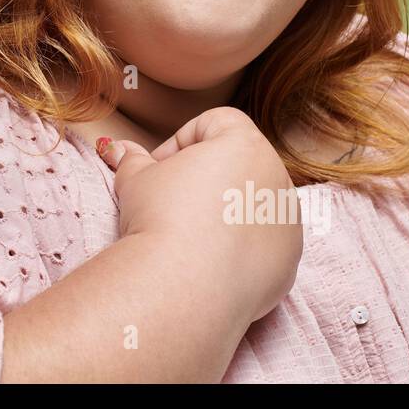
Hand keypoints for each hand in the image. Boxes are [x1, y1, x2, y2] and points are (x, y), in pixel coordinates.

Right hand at [97, 106, 303, 322]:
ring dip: (228, 211)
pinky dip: (241, 247)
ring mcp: (288, 221)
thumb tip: (119, 149)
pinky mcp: (289, 261)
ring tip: (190, 235)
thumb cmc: (161, 219)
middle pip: (240, 161)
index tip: (158, 168)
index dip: (181, 141)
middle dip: (207, 176)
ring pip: (256, 203)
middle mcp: (276, 177)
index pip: (215, 122)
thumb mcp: (136, 179)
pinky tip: (209, 261)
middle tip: (171, 202)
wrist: (183, 286)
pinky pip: (265, 243)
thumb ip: (133, 159)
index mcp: (245, 144)